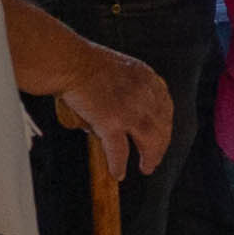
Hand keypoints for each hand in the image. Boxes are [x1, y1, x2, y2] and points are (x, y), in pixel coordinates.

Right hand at [50, 31, 171, 177]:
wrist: (68, 61)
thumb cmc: (82, 62)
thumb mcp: (117, 68)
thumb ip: (126, 88)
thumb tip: (119, 115)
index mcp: (146, 78)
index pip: (165, 106)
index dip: (165, 124)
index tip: (162, 134)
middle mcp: (144, 94)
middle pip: (162, 126)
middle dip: (161, 145)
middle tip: (154, 158)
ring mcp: (130, 109)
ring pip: (150, 142)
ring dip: (151, 157)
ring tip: (146, 168)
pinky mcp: (112, 122)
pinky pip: (120, 151)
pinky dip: (119, 165)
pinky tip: (118, 173)